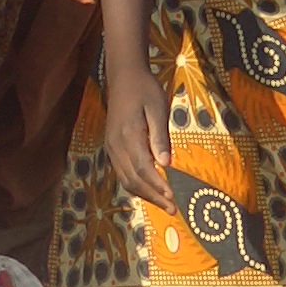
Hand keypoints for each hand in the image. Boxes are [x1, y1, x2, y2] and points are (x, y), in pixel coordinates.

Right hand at [102, 64, 177, 213]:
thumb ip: (159, 136)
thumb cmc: (145, 89)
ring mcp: (112, 148)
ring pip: (126, 180)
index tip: (173, 197)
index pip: (143, 168)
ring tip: (164, 204)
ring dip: (145, 195)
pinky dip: (136, 185)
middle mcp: (116, 145)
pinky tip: (151, 190)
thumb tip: (166, 163)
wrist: (124, 77)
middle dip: (154, 197)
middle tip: (173, 209)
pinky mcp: (112, 148)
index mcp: (128, 135)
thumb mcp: (157, 107)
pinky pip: (123, 173)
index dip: (158, 185)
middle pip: (133, 179)